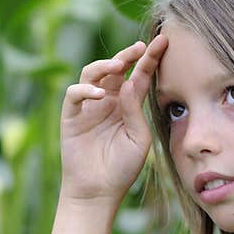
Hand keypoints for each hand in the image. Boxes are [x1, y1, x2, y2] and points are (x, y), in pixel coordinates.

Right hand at [59, 34, 167, 205]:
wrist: (98, 192)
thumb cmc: (122, 168)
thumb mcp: (139, 138)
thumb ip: (135, 110)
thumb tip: (127, 82)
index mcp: (127, 105)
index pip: (139, 75)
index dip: (149, 58)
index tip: (163, 42)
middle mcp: (107, 102)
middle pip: (115, 69)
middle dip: (126, 55)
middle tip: (138, 48)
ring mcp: (88, 108)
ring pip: (91, 74)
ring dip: (103, 66)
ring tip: (117, 66)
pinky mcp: (70, 117)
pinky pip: (74, 94)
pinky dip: (85, 90)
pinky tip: (99, 95)